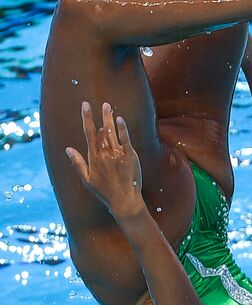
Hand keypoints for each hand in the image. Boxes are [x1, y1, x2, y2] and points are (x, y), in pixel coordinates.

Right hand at [66, 102, 144, 221]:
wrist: (124, 200)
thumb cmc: (105, 192)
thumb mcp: (87, 179)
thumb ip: (77, 163)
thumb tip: (68, 149)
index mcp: (94, 158)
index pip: (89, 133)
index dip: (87, 118)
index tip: (85, 106)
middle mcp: (105, 154)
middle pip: (102, 130)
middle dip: (101, 116)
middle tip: (103, 104)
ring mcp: (118, 154)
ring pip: (113, 132)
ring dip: (110, 118)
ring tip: (108, 107)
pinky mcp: (130, 156)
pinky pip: (126, 139)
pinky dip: (122, 129)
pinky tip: (120, 119)